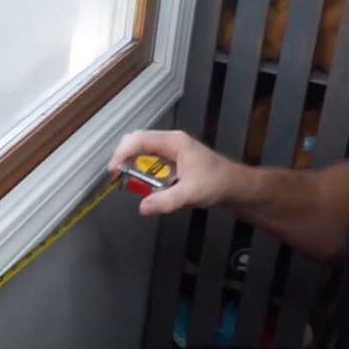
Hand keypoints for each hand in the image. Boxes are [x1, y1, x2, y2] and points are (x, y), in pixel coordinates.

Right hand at [108, 130, 238, 215]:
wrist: (234, 185)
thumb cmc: (216, 183)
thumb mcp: (190, 194)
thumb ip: (166, 200)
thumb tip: (143, 207)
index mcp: (174, 142)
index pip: (139, 140)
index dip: (122, 154)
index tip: (113, 171)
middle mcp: (171, 142)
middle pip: (137, 141)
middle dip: (124, 157)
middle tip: (117, 176)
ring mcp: (172, 149)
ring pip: (142, 149)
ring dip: (132, 163)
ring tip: (128, 180)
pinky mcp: (173, 158)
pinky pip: (150, 159)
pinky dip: (142, 169)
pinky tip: (145, 183)